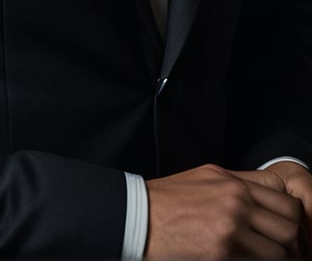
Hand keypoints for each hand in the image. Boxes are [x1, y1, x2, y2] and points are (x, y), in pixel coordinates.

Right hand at [145, 162, 303, 258]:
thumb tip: (265, 194)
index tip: (283, 228)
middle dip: (288, 240)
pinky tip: (243, 260)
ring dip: (274, 256)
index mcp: (234, 183)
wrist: (139, 216)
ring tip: (260, 257)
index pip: (285, 198)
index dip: (289, 216)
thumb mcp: (207, 177)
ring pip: (278, 250)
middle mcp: (237, 203)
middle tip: (278, 248)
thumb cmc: (169, 199)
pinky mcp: (221, 254)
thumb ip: (238, 184)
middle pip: (288, 224)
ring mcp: (230, 229)